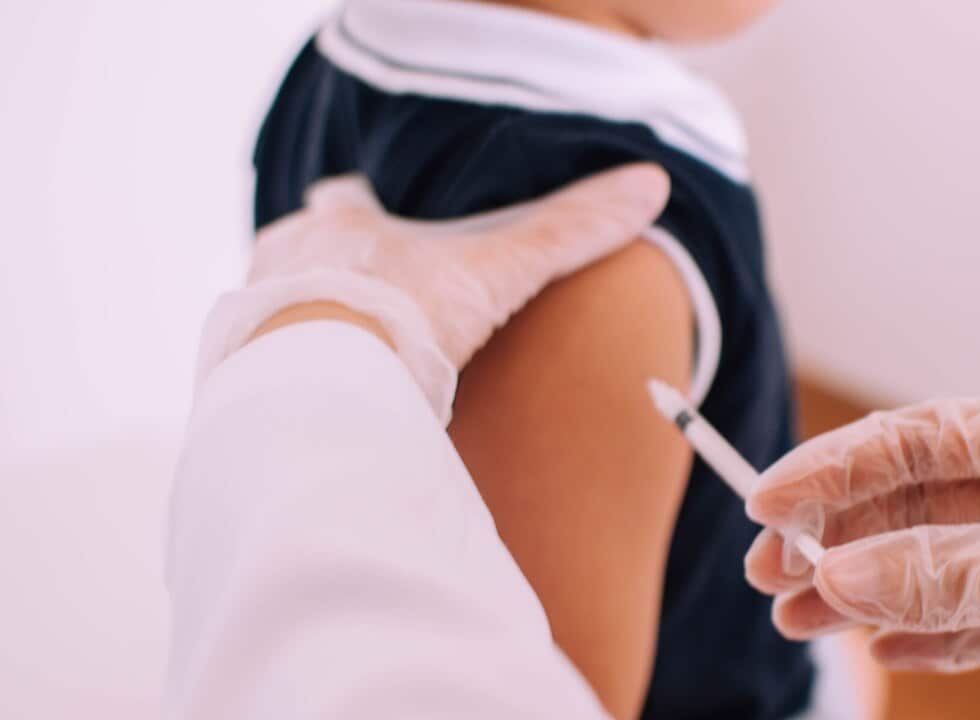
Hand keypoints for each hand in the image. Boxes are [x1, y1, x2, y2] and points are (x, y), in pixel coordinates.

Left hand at [248, 163, 670, 368]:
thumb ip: (564, 234)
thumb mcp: (494, 275)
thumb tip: (650, 185)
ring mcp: (252, 315)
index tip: (391, 233)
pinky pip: (260, 364)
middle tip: (372, 307)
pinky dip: (287, 375)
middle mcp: (285, 258)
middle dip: (336, 273)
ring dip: (307, 324)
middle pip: (309, 252)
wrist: (321, 394)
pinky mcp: (236, 373)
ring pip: (278, 305)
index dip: (368, 212)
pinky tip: (316, 401)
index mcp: (340, 226)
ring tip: (344, 360)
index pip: (347, 200)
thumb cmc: (404, 320)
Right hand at [745, 398, 979, 718]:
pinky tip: (872, 644)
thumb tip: (840, 575)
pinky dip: (919, 633)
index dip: (837, 466)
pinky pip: (971, 621)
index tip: (770, 499)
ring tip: (798, 616)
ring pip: (931, 567)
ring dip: (862, 590)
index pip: (918, 440)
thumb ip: (954, 571)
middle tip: (772, 569)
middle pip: (911, 503)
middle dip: (837, 535)